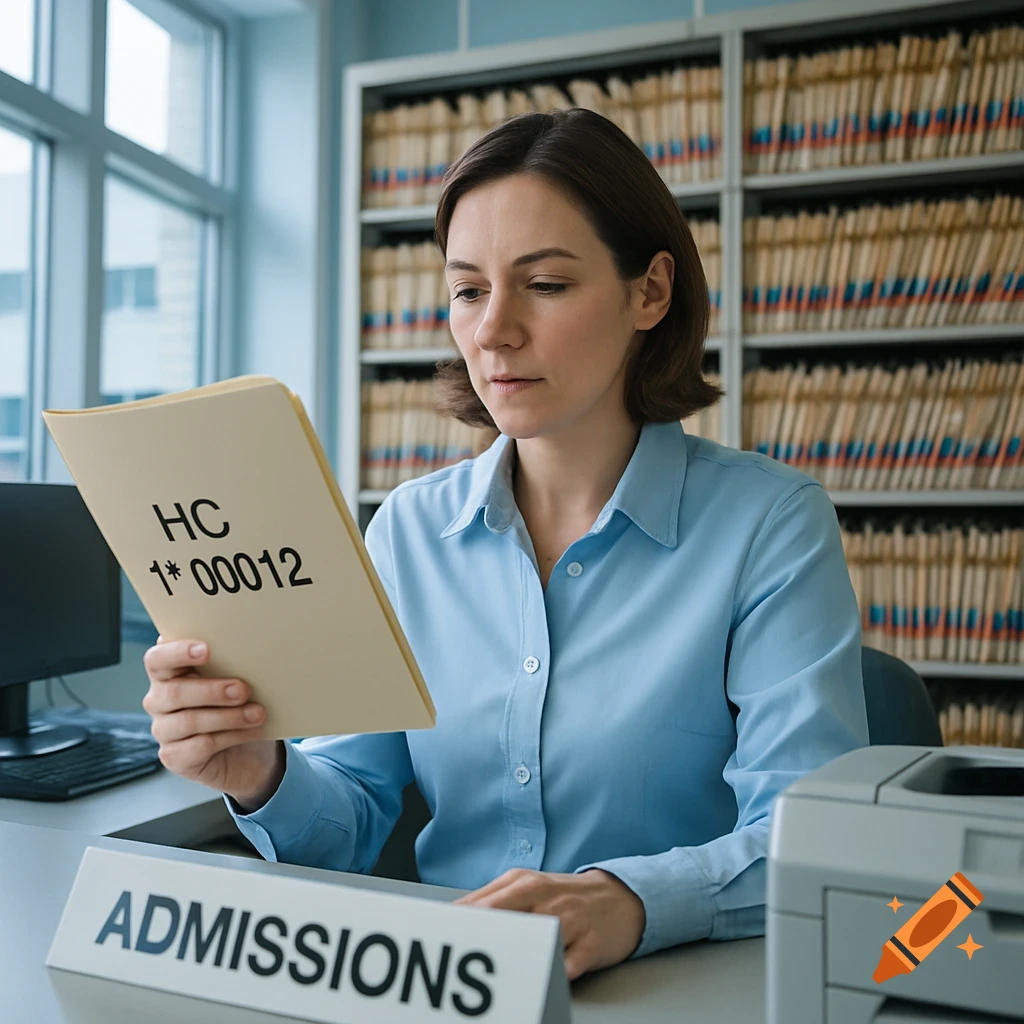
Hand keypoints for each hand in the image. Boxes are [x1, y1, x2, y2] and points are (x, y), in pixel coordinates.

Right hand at [142, 636, 283, 810]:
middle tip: (243, 689)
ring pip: (188, 721)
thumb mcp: (234, 678)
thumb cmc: (238, 703)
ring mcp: (164, 730)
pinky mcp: (174, 757)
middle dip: (212, 690)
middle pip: (174, 692)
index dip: (177, 652)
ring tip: (257, 713)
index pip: (158, 659)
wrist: (248, 750)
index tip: (206, 649)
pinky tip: (253, 731)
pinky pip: (200, 746)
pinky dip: (231, 737)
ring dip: (228, 716)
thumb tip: (249, 647)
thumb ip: (228, 663)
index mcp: (168, 673)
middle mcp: (159, 700)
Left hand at [453, 868, 645, 980]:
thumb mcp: (530, 888)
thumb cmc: (565, 896)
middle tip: (456, 955)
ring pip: (535, 938)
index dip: (458, 921)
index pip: (482, 901)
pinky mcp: (590, 945)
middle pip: (502, 914)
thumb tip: (455, 917)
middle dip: (477, 934)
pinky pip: (566, 964)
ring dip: (513, 955)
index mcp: (523, 883)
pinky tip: (536, 983)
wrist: (619, 898)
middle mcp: (544, 898)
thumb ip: (494, 899)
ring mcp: (569, 920)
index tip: (438, 937)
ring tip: (492, 972)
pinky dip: (550, 974)